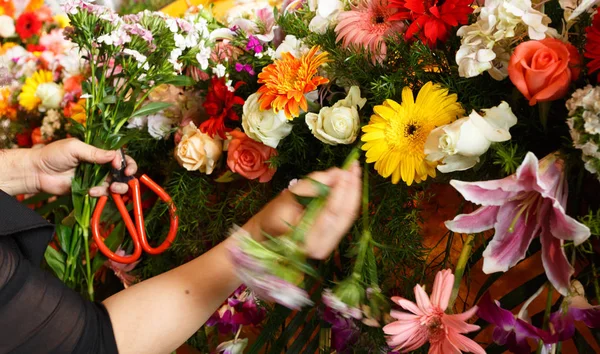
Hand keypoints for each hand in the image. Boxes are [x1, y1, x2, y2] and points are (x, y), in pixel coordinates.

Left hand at [32, 138, 137, 195]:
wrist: (37, 172)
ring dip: (117, 187)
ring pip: (116, 184)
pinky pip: (103, 194)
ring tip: (111, 188)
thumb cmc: (53, 155)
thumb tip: (114, 155)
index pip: (119, 156)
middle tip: (125, 177)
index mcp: (98, 152)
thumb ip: (95, 152)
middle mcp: (100, 165)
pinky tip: (91, 191)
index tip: (120, 165)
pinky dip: (101, 194)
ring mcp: (96, 179)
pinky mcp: (90, 190)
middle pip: (122, 171)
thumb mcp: (75, 148)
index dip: (125, 161)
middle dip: (127, 175)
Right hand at [244, 162, 361, 258]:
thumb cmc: (274, 216)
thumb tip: (337, 173)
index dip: (341, 190)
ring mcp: (329, 245)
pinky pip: (346, 218)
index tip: (345, 170)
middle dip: (352, 188)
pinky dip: (350, 199)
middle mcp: (322, 246)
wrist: (269, 233)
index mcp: (307, 239)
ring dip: (354, 191)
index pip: (331, 211)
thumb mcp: (289, 197)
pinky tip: (351, 183)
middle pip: (345, 214)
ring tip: (355, 170)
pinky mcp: (333, 239)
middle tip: (354, 166)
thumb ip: (313, 185)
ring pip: (349, 215)